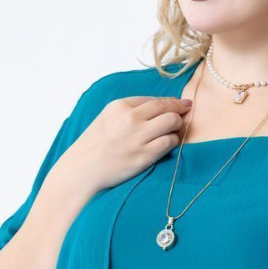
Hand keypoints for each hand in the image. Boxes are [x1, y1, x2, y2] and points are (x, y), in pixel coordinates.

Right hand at [59, 96, 191, 194]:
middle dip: (180, 109)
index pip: (154, 99)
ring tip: (175, 130)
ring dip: (177, 125)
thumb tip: (161, 105)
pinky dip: (173, 141)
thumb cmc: (95, 145)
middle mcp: (130, 119)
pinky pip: (169, 142)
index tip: (180, 103)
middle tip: (185, 112)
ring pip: (172, 122)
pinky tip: (169, 143)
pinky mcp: (144, 156)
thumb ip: (130, 110)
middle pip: (166, 107)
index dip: (170, 102)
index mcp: (120, 106)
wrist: (82, 169)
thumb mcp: (108, 118)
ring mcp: (137, 137)